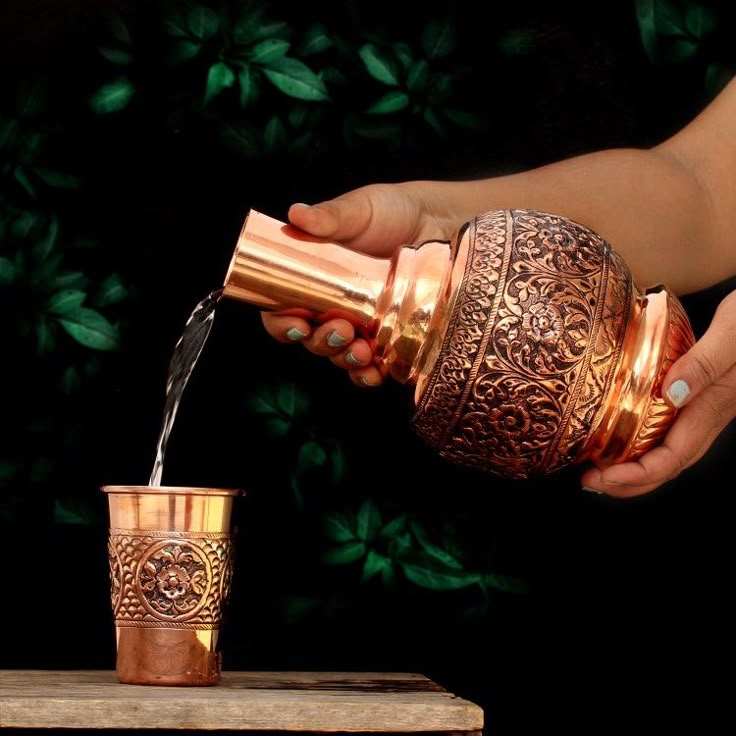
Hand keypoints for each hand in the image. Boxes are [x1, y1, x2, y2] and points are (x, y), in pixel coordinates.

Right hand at [261, 182, 461, 386]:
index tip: (296, 325)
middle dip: (321, 343)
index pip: (282, 311)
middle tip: (340, 331)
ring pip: (341, 357)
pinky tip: (376, 371)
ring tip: (361, 350)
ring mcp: (361, 328)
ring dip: (346, 360)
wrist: (440, 222)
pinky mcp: (389, 340)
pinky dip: (370, 375)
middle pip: (312, 341)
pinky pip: (374, 368)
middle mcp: (332, 309)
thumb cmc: (391, 212)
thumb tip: (297, 214)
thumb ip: (329, 216)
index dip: (282, 325)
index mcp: (313, 282)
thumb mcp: (359, 210)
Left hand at [581, 291, 735, 495]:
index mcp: (715, 404)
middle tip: (590, 482)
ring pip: (671, 450)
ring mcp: (707, 405)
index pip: (674, 455)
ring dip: (635, 467)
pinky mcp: (701, 393)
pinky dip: (644, 442)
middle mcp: (710, 412)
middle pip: (670, 463)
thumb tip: (672, 393)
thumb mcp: (732, 330)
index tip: (603, 476)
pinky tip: (623, 435)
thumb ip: (705, 362)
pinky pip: (670, 430)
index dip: (638, 474)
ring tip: (599, 469)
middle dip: (629, 481)